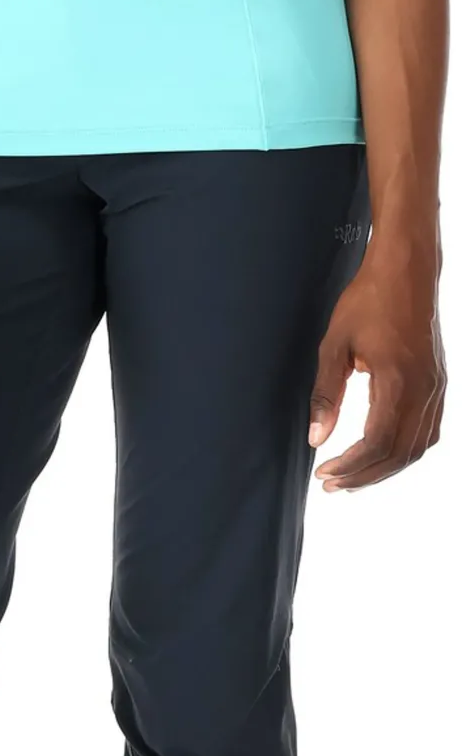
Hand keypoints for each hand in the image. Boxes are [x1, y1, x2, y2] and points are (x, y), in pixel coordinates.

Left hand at [307, 238, 445, 490]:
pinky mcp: (439, 384)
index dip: (350, 466)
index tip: (323, 473)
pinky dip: (404, 451)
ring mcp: (436, 389)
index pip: (377, 443)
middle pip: (399, 454)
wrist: (407, 271)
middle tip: (332, 484)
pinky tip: (383, 454)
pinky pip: (427, 432)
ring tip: (353, 476)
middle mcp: (424, 391)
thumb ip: (326, 394)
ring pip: (416, 448)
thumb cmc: (369, 300)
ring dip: (384, 468)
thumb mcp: (335, 344)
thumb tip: (317, 438)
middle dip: (364, 475)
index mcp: (398, 382)